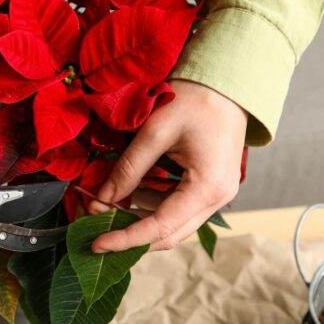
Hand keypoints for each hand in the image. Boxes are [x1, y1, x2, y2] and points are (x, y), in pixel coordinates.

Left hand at [89, 80, 247, 252]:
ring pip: (173, 224)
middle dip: (129, 235)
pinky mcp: (211, 186)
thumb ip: (128, 168)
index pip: (159, 227)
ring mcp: (217, 194)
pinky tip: (128, 194)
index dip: (125, 239)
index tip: (95, 243)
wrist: (229, 80)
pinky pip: (178, 208)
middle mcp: (217, 199)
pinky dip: (150, 206)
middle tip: (93, 225)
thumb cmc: (195, 98)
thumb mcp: (155, 130)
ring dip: (138, 220)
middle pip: (168, 235)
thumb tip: (103, 198)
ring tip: (105, 206)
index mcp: (207, 188)